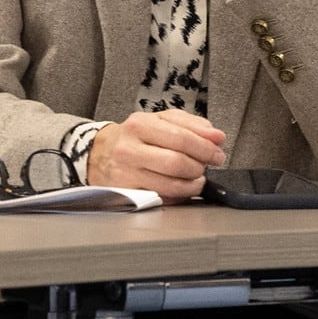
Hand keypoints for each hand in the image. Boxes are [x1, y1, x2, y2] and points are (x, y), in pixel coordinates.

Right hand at [84, 110, 227, 200]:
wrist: (99, 153)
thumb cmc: (136, 137)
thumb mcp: (161, 120)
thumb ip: (192, 125)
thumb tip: (217, 136)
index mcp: (140, 125)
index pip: (181, 137)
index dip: (205, 147)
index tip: (217, 153)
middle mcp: (129, 149)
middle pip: (176, 162)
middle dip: (199, 166)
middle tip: (206, 166)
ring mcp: (126, 173)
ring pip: (171, 184)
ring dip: (193, 184)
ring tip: (196, 178)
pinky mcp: (127, 193)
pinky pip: (163, 198)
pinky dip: (179, 195)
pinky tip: (182, 187)